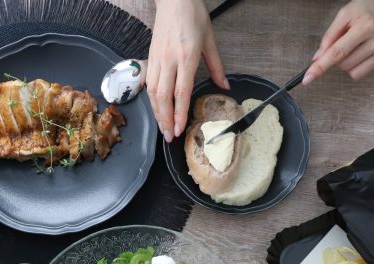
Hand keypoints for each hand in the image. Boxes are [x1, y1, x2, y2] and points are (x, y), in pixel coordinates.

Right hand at [147, 0, 227, 141]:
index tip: (179, 129)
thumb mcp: (210, 40)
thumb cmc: (193, 16)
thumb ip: (217, 67)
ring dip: (157, 113)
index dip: (179, 113)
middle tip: (169, 137)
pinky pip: (149, 83)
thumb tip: (224, 87)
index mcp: (187, 56)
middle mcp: (169, 60)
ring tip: (163, 128)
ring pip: (153, 92)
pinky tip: (156, 110)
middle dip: (165, 120)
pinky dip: (151, 100)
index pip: (181, 92)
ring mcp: (157, 59)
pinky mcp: (150, 57)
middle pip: (163, 97)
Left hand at [304, 0, 373, 83]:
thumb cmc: (369, 6)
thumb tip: (317, 58)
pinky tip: (368, 49)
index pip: (337, 53)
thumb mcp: (345, 14)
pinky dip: (362, 64)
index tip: (308, 79)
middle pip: (344, 65)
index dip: (320, 67)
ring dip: (350, 64)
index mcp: (365, 26)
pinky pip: (369, 72)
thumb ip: (329, 36)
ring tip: (357, 47)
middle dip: (339, 58)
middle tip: (346, 42)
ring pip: (355, 73)